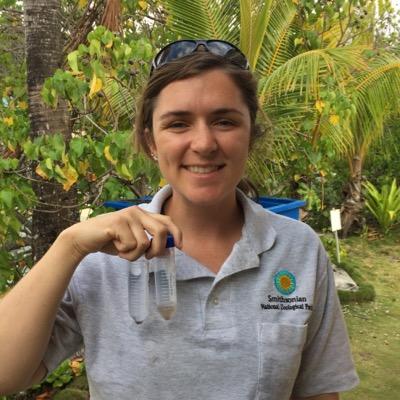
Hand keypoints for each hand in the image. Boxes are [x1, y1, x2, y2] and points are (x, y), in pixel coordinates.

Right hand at [60, 206, 181, 260]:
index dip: (177, 233)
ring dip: (134, 255)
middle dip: (157, 249)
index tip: (180, 246)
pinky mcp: (117, 223)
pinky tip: (115, 247)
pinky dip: (124, 253)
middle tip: (147, 257)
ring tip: (123, 251)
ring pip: (144, 243)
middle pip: (161, 231)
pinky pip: (131, 245)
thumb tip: (167, 251)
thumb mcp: (133, 241)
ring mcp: (127, 216)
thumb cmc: (110, 240)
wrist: (84, 238)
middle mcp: (137, 212)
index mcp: (143, 214)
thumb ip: (148, 242)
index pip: (167, 220)